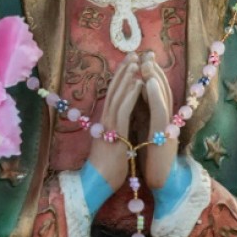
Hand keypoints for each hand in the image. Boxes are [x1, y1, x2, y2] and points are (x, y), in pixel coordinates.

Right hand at [87, 52, 142, 192]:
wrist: (98, 182)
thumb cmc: (108, 166)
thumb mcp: (114, 142)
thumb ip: (117, 129)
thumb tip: (124, 121)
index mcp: (106, 120)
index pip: (113, 94)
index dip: (121, 77)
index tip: (130, 62)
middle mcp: (105, 118)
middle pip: (114, 89)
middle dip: (124, 70)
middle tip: (133, 53)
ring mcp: (109, 124)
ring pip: (118, 95)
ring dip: (128, 76)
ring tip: (136, 61)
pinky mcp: (115, 132)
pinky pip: (124, 108)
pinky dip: (131, 94)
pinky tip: (138, 82)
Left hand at [140, 51, 178, 188]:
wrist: (162, 183)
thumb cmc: (152, 160)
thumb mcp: (147, 134)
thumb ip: (145, 117)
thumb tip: (137, 102)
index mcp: (162, 119)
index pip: (158, 92)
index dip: (151, 74)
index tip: (143, 58)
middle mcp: (168, 120)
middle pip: (163, 89)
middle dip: (154, 70)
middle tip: (146, 53)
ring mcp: (169, 127)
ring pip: (163, 96)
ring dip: (155, 77)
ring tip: (147, 62)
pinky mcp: (165, 136)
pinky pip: (159, 112)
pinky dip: (154, 95)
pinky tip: (147, 83)